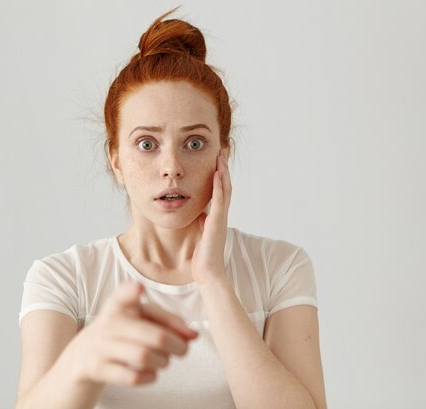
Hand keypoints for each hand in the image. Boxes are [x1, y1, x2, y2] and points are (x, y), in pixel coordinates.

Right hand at [70, 281, 198, 385]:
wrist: (84, 355)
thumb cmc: (123, 331)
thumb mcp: (140, 319)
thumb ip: (168, 322)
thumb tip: (193, 335)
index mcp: (118, 304)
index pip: (121, 294)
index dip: (131, 291)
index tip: (139, 288)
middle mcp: (108, 323)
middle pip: (153, 335)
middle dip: (177, 344)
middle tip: (183, 349)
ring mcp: (101, 346)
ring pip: (143, 356)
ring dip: (164, 361)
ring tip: (165, 360)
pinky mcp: (98, 368)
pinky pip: (132, 377)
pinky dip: (149, 376)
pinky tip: (152, 372)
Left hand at [191, 149, 231, 284]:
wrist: (208, 273)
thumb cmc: (204, 256)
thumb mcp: (201, 233)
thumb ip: (202, 221)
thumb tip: (201, 213)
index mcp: (217, 216)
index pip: (220, 191)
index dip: (220, 176)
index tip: (217, 160)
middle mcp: (222, 215)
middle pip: (225, 186)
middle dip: (223, 169)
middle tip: (221, 152)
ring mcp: (221, 218)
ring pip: (225, 190)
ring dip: (223, 173)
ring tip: (220, 157)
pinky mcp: (217, 223)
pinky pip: (219, 201)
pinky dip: (218, 187)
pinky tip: (217, 174)